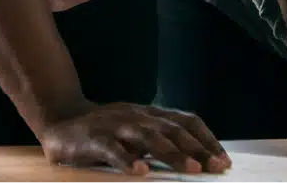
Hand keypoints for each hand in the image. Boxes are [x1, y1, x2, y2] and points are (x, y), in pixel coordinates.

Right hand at [39, 102, 229, 174]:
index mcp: (150, 114)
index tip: (223, 159)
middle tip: (215, 167)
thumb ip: (160, 140)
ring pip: (149, 137)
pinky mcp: (95, 139)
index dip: (206, 138)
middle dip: (197, 148)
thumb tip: (195, 158)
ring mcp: (116, 126)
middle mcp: (137, 116)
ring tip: (191, 170)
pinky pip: (113, 149)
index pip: (186, 121)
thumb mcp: (137, 130)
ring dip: (172, 153)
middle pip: (172, 129)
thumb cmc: (106, 130)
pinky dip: (128, 159)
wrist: (62, 119)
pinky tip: (140, 172)